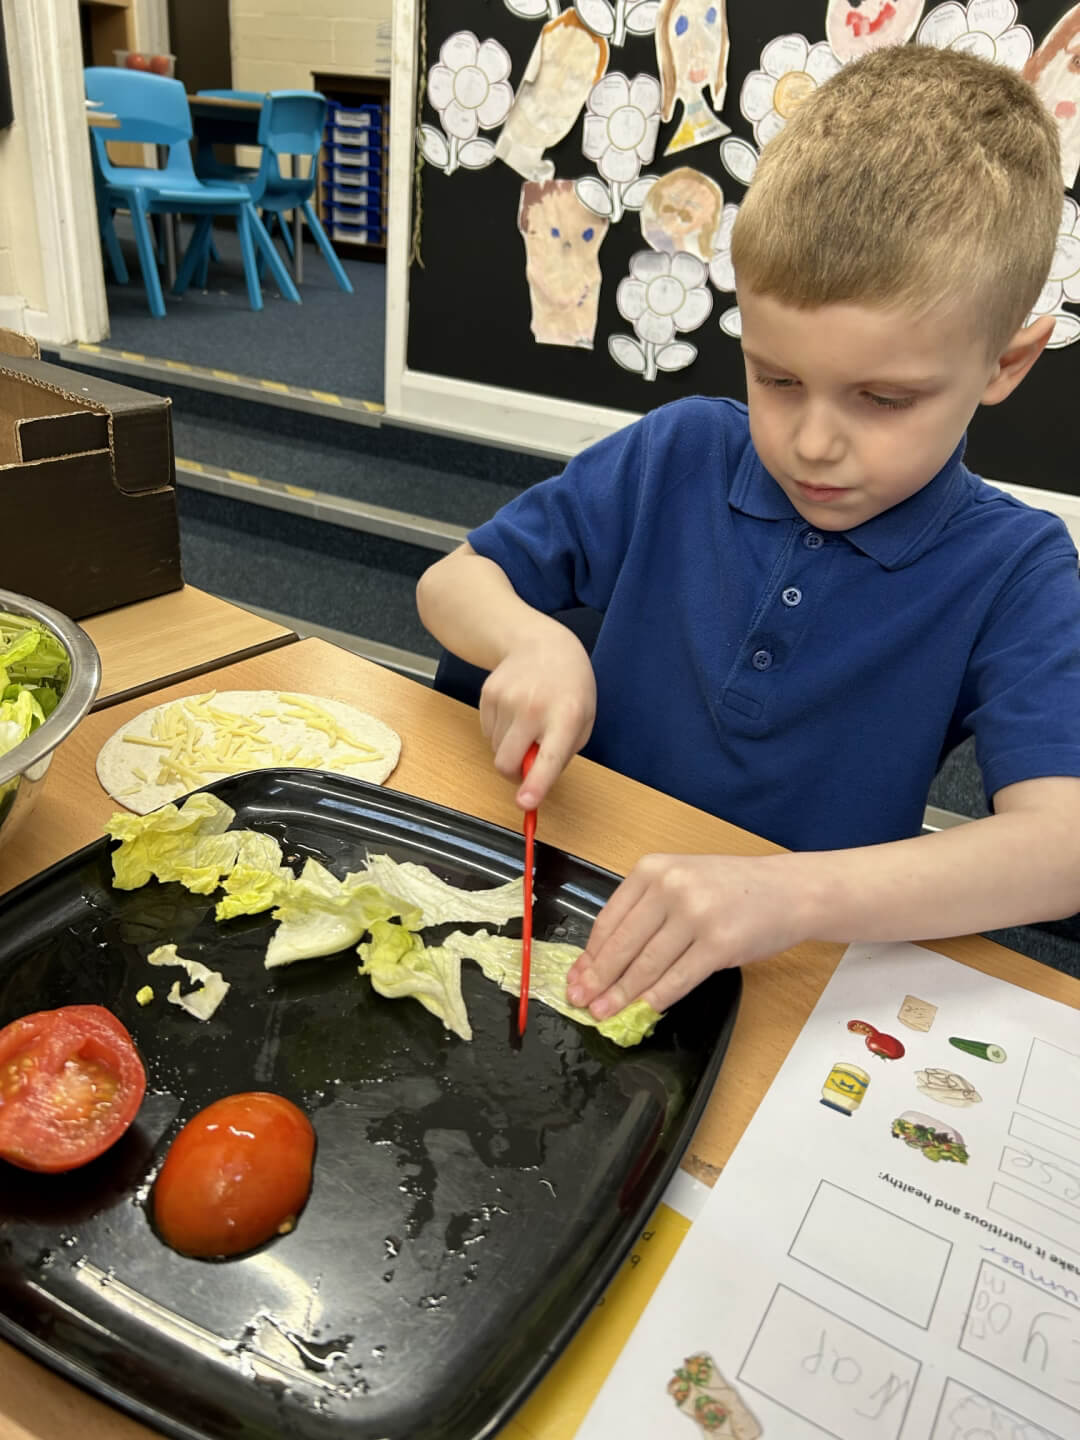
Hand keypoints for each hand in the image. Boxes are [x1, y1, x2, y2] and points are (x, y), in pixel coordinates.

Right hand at [479, 624, 595, 808]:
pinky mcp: (488, 694)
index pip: (549, 757)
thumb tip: (530, 780)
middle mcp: (534, 707)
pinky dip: (500, 730)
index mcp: (566, 717)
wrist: (543, 644)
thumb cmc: (569, 689)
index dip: (536, 784)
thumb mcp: (582, 721)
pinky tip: (514, 710)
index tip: (525, 803)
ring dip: (509, 746)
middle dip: (513, 773)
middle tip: (527, 762)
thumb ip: (560, 753)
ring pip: (495, 749)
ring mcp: (507, 699)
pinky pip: (487, 732)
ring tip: (527, 722)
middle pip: (506, 762)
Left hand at [566, 853, 808, 1016]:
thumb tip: (603, 958)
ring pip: (646, 965)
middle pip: (622, 944)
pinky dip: (656, 1000)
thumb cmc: (733, 889)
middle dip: (598, 979)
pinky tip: (642, 1012)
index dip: (590, 955)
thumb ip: (645, 911)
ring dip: (621, 995)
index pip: (609, 919)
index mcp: (653, 868)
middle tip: (580, 1002)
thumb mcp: (682, 880)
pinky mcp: (718, 944)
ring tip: (604, 1013)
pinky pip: (677, 979)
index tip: (576, 977)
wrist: (789, 890)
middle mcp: (671, 887)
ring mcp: (696, 915)